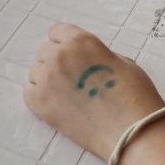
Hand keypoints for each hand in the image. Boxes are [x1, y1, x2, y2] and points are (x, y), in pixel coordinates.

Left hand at [25, 23, 164, 160]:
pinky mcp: (40, 103)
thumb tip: (84, 59)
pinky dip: (39, 96)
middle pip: (44, 51)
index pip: (57, 31)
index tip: (71, 56)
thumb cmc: (135, 97)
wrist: (132, 133)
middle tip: (71, 79)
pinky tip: (56, 104)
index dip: (65, 43)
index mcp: (80, 40)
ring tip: (66, 95)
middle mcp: (59, 55)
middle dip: (55, 61)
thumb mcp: (122, 62)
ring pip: (35, 72)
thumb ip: (96, 54)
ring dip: (47, 79)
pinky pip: (29, 91)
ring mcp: (47, 79)